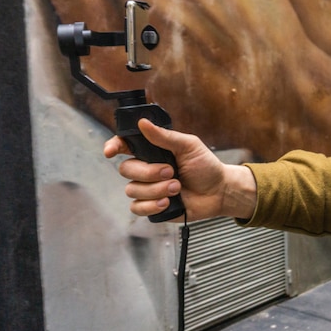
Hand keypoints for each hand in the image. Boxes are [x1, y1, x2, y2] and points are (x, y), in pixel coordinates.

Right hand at [105, 119, 255, 220]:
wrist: (218, 191)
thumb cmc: (205, 166)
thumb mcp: (189, 146)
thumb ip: (165, 136)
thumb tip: (143, 122)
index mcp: (153, 151)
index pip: (125, 145)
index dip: (114, 146)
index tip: (111, 151)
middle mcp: (146, 169)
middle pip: (126, 169)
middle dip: (149, 172)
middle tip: (171, 172)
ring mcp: (148, 188)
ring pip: (132, 190)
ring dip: (156, 189)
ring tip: (177, 188)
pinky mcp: (151, 206)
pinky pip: (137, 208)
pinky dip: (152, 205)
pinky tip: (168, 202)